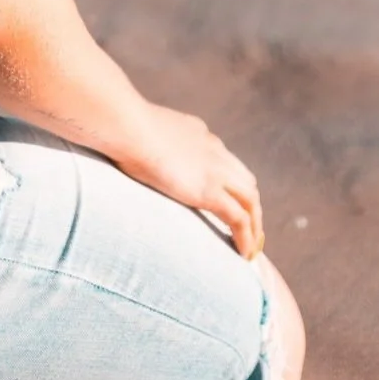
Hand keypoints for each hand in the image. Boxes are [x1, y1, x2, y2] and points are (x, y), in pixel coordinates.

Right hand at [117, 102, 264, 258]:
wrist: (128, 126)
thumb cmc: (123, 126)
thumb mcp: (142, 131)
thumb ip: (147, 141)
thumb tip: (130, 150)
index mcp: (199, 133)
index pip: (224, 159)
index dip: (229, 182)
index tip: (227, 200)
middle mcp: (214, 149)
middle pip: (245, 179)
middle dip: (249, 204)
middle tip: (247, 227)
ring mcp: (214, 170)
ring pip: (250, 200)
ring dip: (254, 224)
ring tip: (250, 247)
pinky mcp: (209, 191)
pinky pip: (239, 219)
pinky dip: (247, 237)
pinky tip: (244, 254)